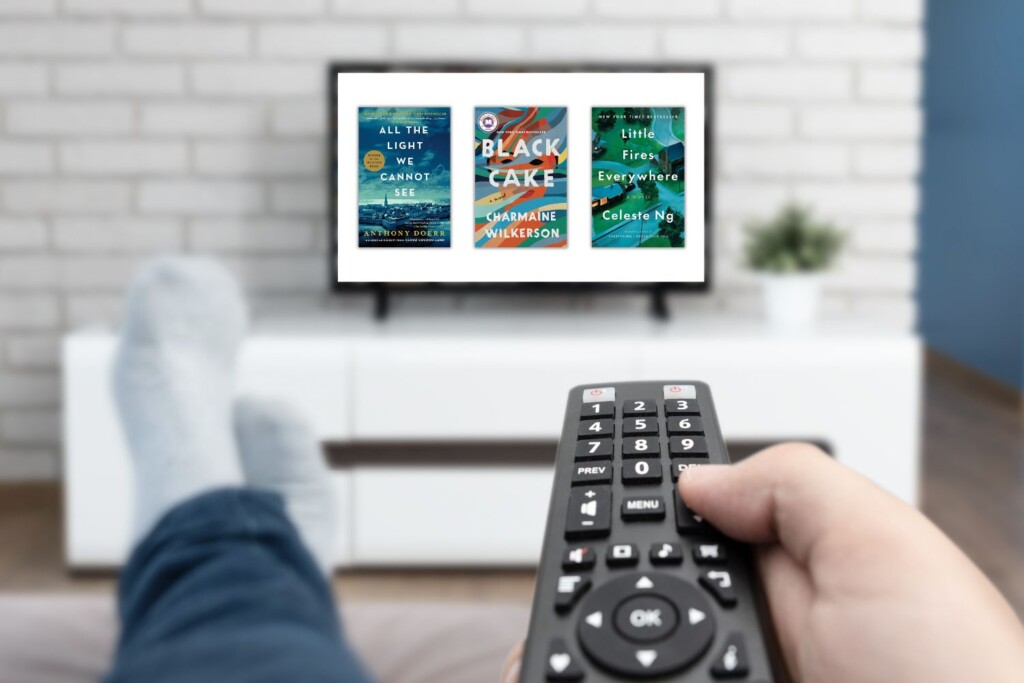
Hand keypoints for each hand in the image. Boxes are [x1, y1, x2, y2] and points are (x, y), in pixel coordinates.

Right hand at [501, 443, 1023, 681]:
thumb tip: (695, 480)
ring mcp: (726, 674)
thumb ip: (791, 485)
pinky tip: (572, 677)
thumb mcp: (880, 544)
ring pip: (624, 654)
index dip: (630, 499)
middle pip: (636, 592)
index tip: (573, 494)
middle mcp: (751, 626)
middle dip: (588, 587)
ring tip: (553, 658)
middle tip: (561, 603)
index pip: (687, 518)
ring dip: (583, 651)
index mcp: (787, 566)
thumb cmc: (955, 673)